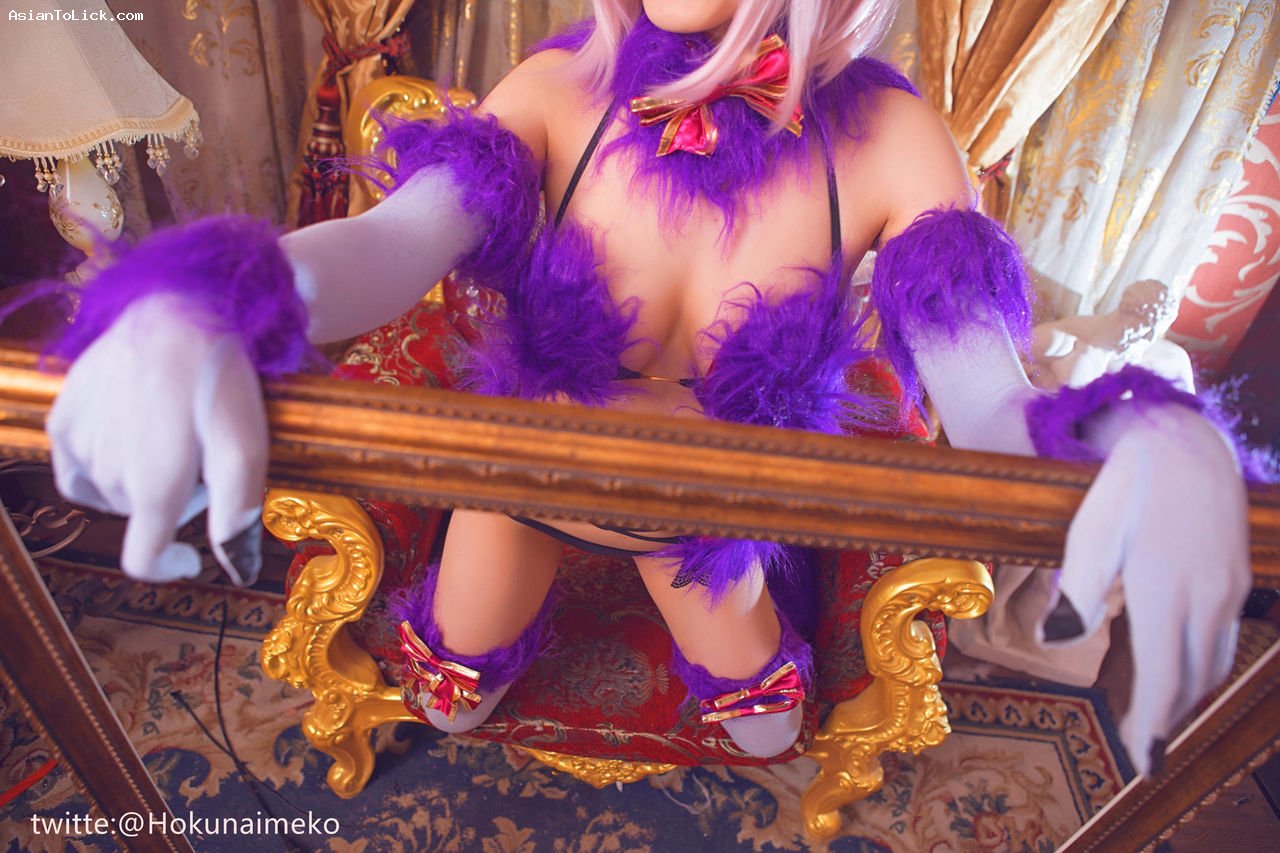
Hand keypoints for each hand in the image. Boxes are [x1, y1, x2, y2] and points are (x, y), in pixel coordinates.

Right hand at [47, 295, 268, 585]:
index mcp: (152, 488)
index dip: (167, 566)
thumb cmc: (220, 380)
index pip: (142, 560)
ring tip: (172, 434)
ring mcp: (79, 443)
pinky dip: (104, 462)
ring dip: (139, 478)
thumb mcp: (247, 447)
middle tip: (202, 457)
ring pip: (109, 490)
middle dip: (172, 501)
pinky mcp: (63, 415)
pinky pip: (76, 464)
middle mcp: (106, 472)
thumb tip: (237, 569)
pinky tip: (131, 434)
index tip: (191, 556)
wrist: (180, 309)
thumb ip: (239, 513)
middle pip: (138, 516)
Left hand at [1042, 403, 1250, 775]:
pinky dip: (1197, 663)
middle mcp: (1207, 595)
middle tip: (1139, 744)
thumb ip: (1076, 591)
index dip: (1152, 723)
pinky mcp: (1234, 577)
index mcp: (1165, 588)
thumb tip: (1057, 642)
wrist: (1182, 438)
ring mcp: (1228, 587)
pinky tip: (1173, 666)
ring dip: (1185, 694)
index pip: (1164, 677)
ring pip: (1212, 661)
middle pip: (1192, 679)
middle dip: (1168, 717)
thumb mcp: (1089, 532)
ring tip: (1154, 714)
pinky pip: (1221, 637)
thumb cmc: (1124, 484)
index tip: (1140, 756)